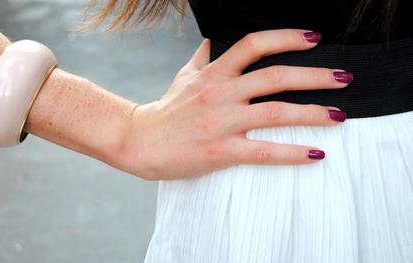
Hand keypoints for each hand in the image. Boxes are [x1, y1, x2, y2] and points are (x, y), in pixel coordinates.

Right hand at [117, 29, 351, 179]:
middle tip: (344, 78)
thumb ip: (201, 59)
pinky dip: (292, 152)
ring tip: (338, 116)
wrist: (138, 140)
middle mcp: (221, 93)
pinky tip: (316, 154)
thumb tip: (211, 41)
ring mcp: (222, 122)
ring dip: (312, 113)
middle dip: (314, 76)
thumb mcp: (182, 77)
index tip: (313, 38)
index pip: (253, 45)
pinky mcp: (220, 151)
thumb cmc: (164, 111)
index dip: (286, 37)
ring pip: (275, 112)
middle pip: (275, 76)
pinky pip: (263, 151)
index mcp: (214, 73)